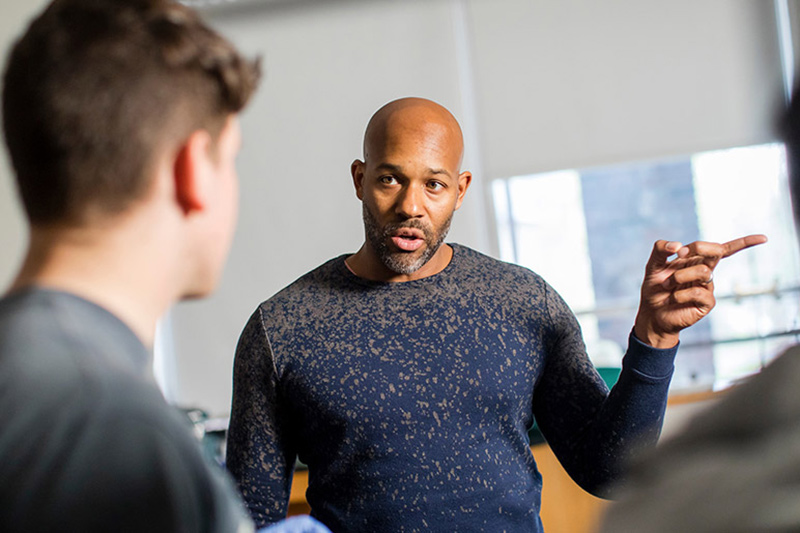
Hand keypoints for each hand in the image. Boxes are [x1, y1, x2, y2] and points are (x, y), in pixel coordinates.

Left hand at [633, 234, 767, 348]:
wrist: (652, 313)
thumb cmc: (655, 289)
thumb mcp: (652, 265)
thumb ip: (661, 249)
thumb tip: (678, 245)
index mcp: (696, 260)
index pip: (723, 250)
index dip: (744, 243)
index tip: (763, 238)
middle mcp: (705, 272)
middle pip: (716, 252)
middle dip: (700, 248)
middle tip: (680, 254)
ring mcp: (708, 287)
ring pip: (704, 271)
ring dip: (679, 276)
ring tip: (667, 285)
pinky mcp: (707, 303)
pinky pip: (698, 292)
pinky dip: (681, 293)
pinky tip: (674, 298)